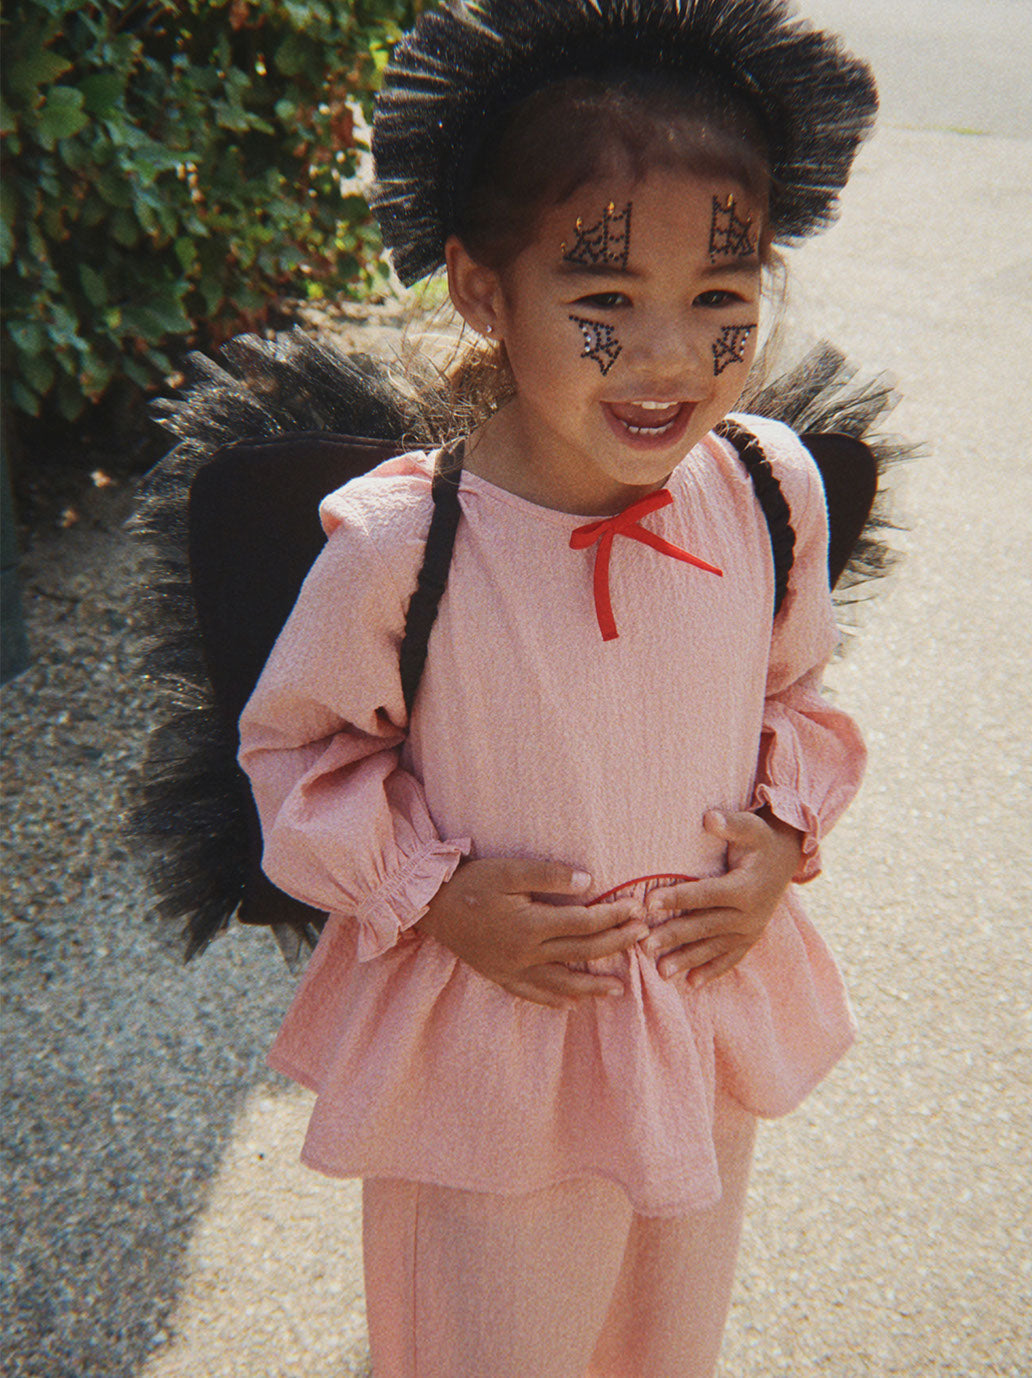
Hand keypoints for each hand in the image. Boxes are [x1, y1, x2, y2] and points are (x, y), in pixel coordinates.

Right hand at [416, 858, 648, 1009]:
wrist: (431, 907)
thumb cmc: (471, 883)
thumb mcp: (509, 869)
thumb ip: (549, 875)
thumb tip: (589, 882)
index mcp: (530, 926)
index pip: (584, 924)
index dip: (613, 917)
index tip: (636, 909)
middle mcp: (525, 954)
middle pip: (581, 954)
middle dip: (615, 945)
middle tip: (642, 938)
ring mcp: (513, 971)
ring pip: (562, 985)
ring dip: (593, 988)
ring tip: (619, 989)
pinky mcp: (500, 977)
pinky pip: (534, 995)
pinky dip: (556, 1001)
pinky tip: (572, 1005)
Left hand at [642, 809, 803, 987]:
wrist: (788, 857)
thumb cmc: (760, 839)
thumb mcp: (750, 827)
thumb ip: (729, 823)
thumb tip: (710, 817)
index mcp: (746, 887)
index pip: (707, 894)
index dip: (679, 897)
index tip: (650, 902)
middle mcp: (750, 914)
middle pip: (707, 926)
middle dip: (675, 936)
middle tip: (645, 946)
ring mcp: (751, 930)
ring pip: (715, 948)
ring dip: (688, 960)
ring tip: (660, 972)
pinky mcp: (751, 938)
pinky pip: (731, 958)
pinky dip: (713, 970)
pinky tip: (692, 984)